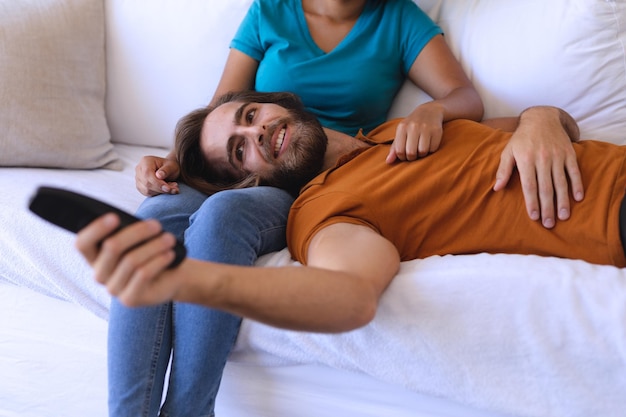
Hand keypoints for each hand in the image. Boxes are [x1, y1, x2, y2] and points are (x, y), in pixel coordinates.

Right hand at [75, 214, 181, 305]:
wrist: (171, 278)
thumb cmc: (150, 254)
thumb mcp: (138, 242)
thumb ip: (129, 234)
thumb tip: (131, 224)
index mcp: (95, 256)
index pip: (83, 243)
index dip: (96, 229)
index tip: (115, 217)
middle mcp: (100, 274)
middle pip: (112, 247)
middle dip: (137, 232)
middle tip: (156, 225)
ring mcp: (113, 289)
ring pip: (131, 260)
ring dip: (154, 245)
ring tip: (169, 239)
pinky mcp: (129, 299)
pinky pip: (143, 274)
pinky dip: (159, 260)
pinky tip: (169, 254)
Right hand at [135, 155, 180, 195]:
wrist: (168, 169)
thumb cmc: (170, 166)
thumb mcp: (172, 166)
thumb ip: (166, 170)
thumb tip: (159, 176)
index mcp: (146, 161)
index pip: (147, 174)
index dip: (157, 183)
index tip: (168, 188)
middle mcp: (139, 169)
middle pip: (146, 183)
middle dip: (161, 189)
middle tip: (174, 189)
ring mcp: (138, 178)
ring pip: (146, 190)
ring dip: (161, 192)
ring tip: (172, 188)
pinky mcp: (140, 186)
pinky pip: (147, 193)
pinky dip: (158, 194)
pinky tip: (165, 190)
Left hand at [386, 103, 443, 162]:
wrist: (430, 111)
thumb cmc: (412, 126)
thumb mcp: (401, 133)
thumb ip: (394, 148)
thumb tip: (388, 162)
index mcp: (402, 127)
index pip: (399, 151)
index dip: (402, 157)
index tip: (405, 154)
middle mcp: (413, 126)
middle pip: (411, 153)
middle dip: (412, 157)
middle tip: (414, 153)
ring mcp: (426, 128)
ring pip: (423, 152)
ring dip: (422, 154)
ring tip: (421, 148)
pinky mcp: (437, 131)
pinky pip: (433, 149)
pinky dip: (431, 149)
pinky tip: (429, 143)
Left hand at [493, 107, 583, 227]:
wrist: (542, 118)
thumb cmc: (521, 139)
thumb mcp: (508, 151)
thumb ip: (503, 170)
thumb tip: (497, 188)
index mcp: (526, 160)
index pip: (529, 186)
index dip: (532, 202)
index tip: (534, 217)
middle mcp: (542, 159)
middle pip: (546, 187)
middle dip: (548, 207)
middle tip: (549, 224)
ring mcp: (557, 156)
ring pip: (561, 182)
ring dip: (563, 200)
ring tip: (564, 216)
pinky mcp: (569, 153)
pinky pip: (574, 171)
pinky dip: (577, 185)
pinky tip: (578, 198)